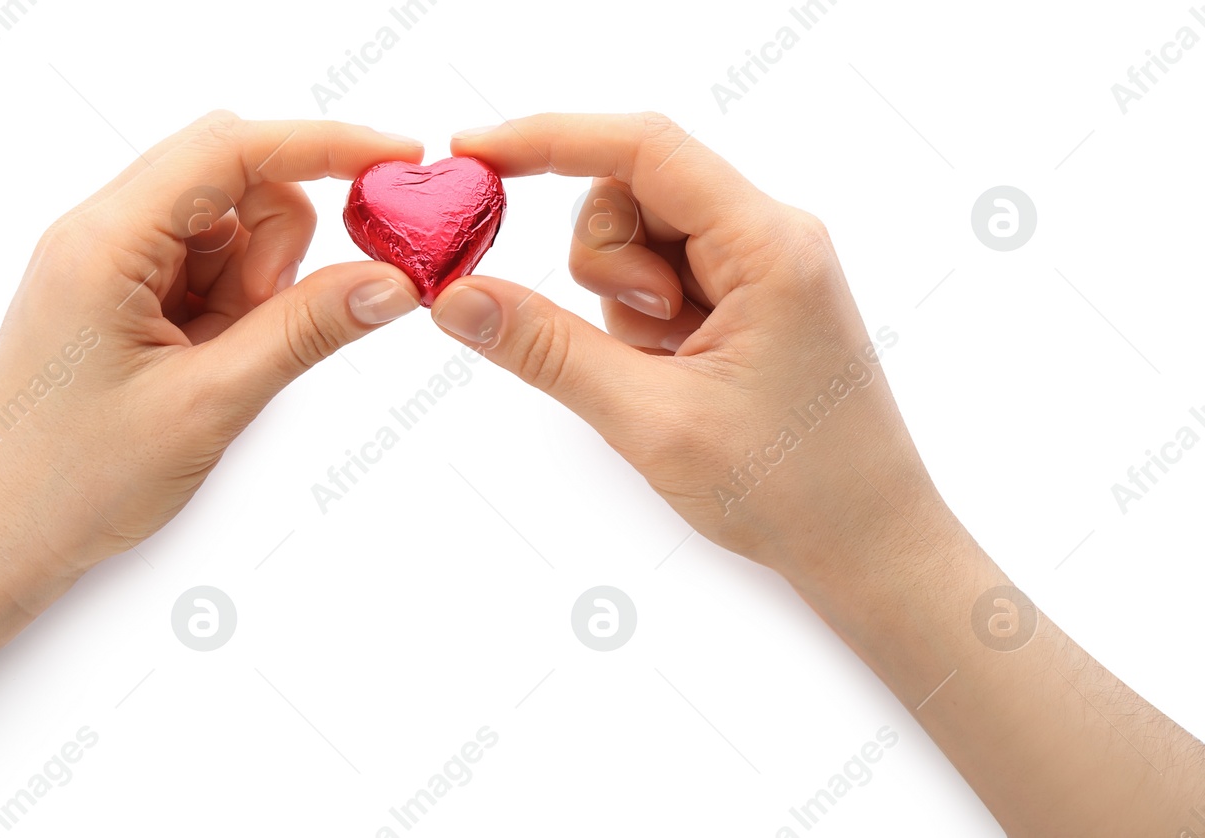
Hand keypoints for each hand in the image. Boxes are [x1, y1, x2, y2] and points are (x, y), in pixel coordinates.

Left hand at [0, 112, 423, 577]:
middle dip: (280, 240)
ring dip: (254, 283)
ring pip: (224, 226)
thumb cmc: (68, 483)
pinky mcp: (112, 296)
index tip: (396, 159)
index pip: (230, 148)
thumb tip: (389, 281)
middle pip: (231, 177)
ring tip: (221, 364)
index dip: (323, 144)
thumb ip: (304, 331)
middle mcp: (98, 233)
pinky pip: (199, 267)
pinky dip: (228, 306)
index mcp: (105, 241)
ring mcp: (103, 263)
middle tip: (267, 325)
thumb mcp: (207, 405)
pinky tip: (206, 366)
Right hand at [432, 113, 939, 582]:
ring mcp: (764, 268)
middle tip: (640, 339)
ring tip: (666, 370)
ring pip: (642, 236)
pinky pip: (665, 277)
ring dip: (622, 299)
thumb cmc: (792, 490)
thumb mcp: (650, 419)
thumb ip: (546, 350)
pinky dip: (644, 322)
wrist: (872, 548)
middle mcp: (772, 237)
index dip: (549, 138)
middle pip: (635, 190)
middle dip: (605, 261)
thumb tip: (456, 298)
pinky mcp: (753, 300)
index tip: (474, 153)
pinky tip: (678, 376)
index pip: (644, 147)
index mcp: (767, 245)